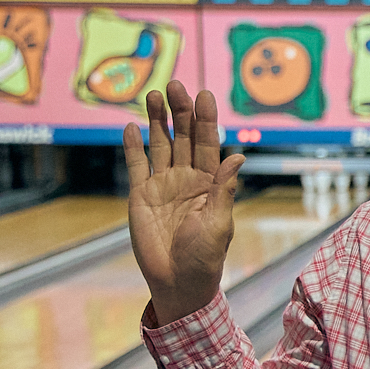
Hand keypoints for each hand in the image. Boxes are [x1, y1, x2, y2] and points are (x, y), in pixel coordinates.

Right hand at [123, 81, 244, 325]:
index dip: (207, 120)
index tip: (205, 96)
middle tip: (176, 86)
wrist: (177, 283)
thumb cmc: (204, 258)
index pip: (209, 144)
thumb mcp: (219, 224)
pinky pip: (136, 165)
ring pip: (160, 144)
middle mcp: (186, 178)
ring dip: (158, 120)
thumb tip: (238, 157)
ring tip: (154, 95)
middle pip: (184, 137)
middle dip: (181, 112)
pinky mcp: (141, 195)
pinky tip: (131, 126)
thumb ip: (224, 190)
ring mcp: (162, 185)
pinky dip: (133, 146)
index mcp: (210, 184)